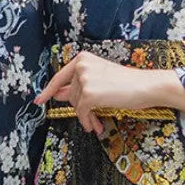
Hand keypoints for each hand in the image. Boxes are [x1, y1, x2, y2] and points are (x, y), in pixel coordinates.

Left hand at [33, 51, 166, 133]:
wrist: (145, 86)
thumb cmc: (127, 83)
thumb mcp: (99, 79)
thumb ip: (77, 85)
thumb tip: (55, 94)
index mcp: (83, 58)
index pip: (59, 76)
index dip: (48, 91)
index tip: (38, 100)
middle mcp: (81, 65)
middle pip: (69, 94)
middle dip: (80, 107)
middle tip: (91, 118)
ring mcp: (84, 79)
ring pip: (75, 104)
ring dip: (86, 116)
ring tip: (96, 122)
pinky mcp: (89, 93)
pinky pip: (81, 112)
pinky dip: (87, 121)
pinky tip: (95, 126)